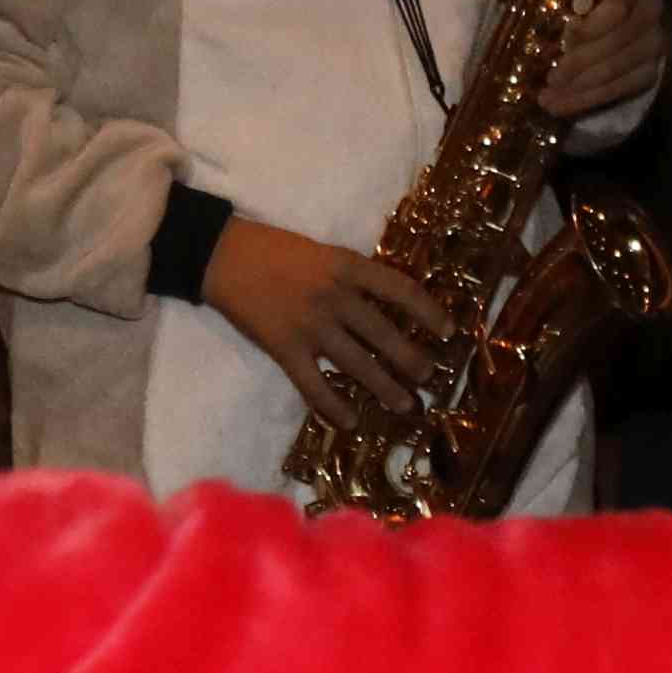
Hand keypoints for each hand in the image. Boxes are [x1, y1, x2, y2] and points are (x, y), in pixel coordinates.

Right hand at [203, 216, 454, 418]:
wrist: (223, 256)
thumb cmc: (275, 250)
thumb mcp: (325, 252)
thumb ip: (354, 276)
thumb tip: (387, 304)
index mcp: (348, 267)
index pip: (400, 290)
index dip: (428, 311)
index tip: (448, 330)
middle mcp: (335, 297)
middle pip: (384, 334)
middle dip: (411, 359)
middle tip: (429, 377)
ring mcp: (310, 326)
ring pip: (357, 364)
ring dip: (384, 387)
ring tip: (405, 404)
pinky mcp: (285, 349)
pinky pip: (314, 385)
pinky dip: (333, 406)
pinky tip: (350, 421)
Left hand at [538, 0, 662, 125]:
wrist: (612, 21)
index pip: (618, 4)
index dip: (592, 24)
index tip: (564, 37)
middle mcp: (649, 10)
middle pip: (618, 40)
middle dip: (582, 63)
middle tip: (551, 78)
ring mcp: (653, 43)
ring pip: (618, 69)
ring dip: (581, 88)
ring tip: (548, 99)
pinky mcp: (650, 71)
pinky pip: (621, 89)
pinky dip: (589, 100)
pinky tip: (562, 106)